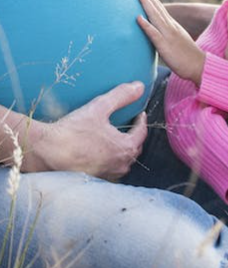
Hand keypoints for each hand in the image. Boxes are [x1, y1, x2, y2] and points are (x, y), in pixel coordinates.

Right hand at [30, 82, 147, 179]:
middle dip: (134, 136)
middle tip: (130, 125)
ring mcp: (108, 175)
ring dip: (122, 150)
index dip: (141, 121)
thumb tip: (139, 86)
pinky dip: (110, 160)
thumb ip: (121, 96)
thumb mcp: (99, 108)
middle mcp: (121, 165)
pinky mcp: (95, 180)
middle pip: (134, 148)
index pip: (141, 133)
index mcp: (126, 148)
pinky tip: (101, 153)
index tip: (139, 114)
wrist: (45, 153)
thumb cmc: (72, 132)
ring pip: (123, 161)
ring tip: (116, 139)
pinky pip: (110, 169)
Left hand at [135, 0, 205, 84]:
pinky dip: (146, 25)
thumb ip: (166, 33)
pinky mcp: (166, 46)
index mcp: (171, 25)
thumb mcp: (175, 40)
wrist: (200, 66)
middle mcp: (170, 26)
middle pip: (155, 6)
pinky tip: (138, 18)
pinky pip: (154, 34)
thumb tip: (156, 30)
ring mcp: (168, 35)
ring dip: (145, 1)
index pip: (158, 7)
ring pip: (154, 15)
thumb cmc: (187, 57)